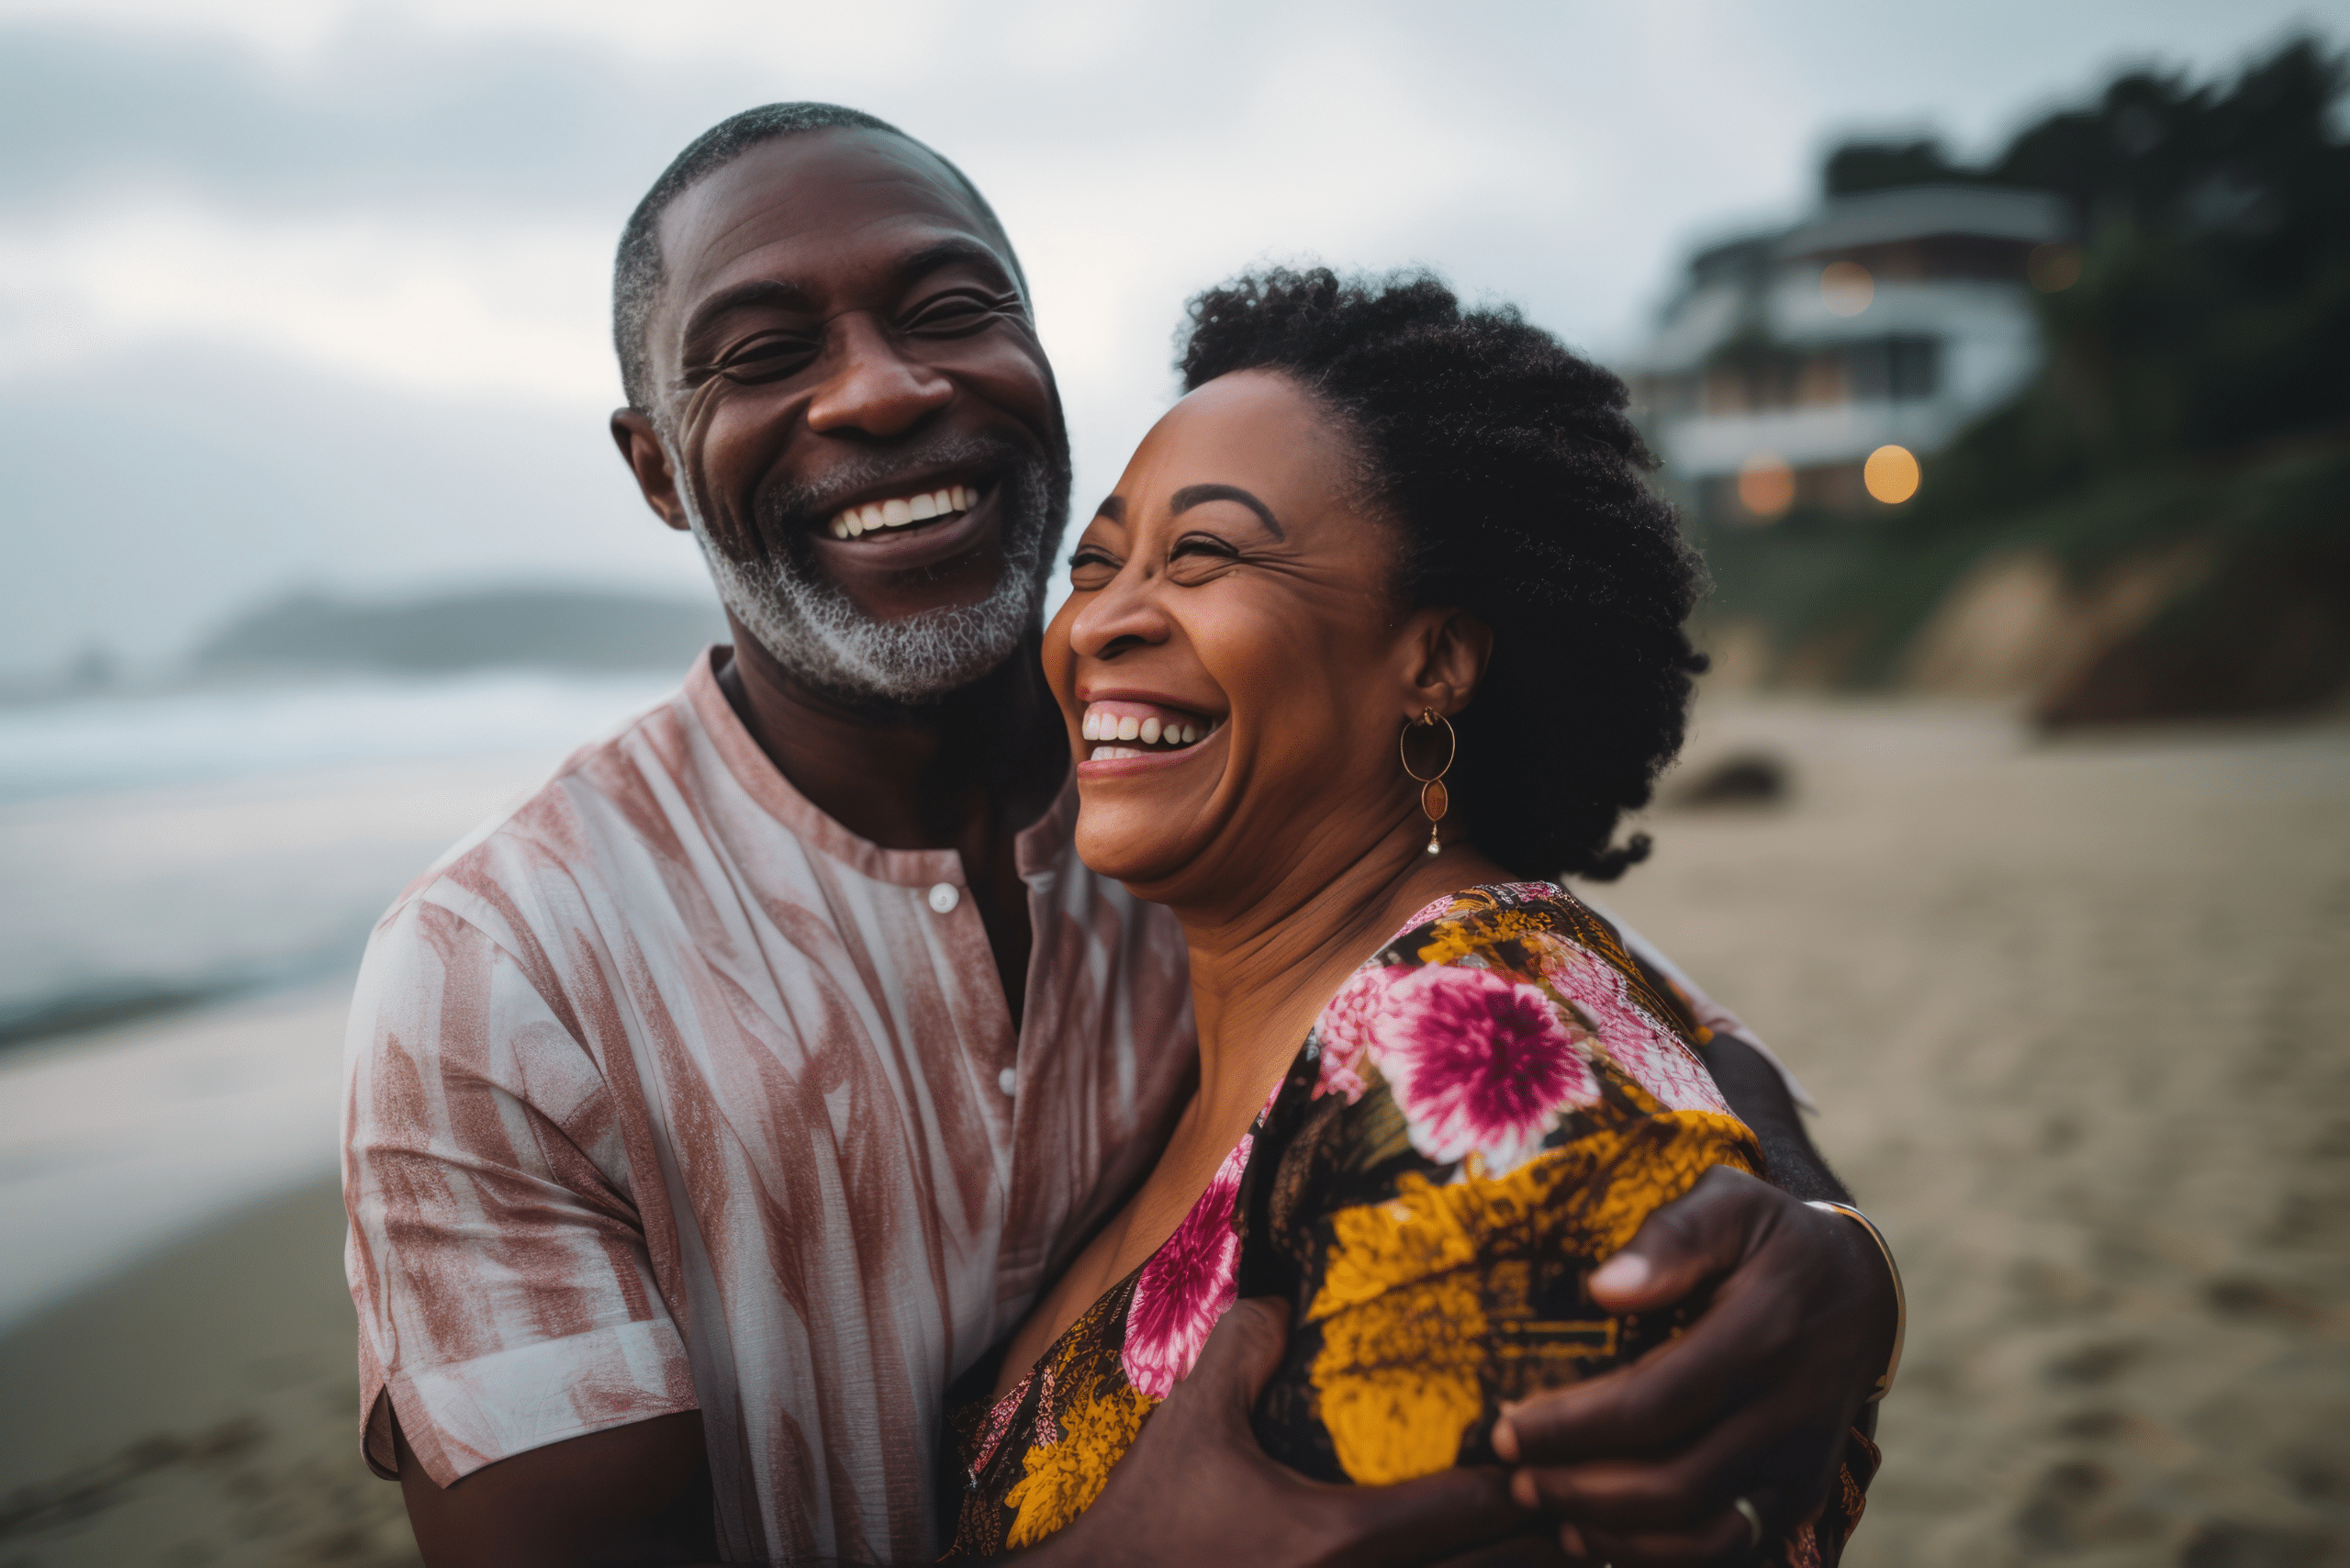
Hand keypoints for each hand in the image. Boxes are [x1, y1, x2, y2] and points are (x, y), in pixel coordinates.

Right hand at [1026, 1298, 1562, 1567]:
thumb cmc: (1147, 1529)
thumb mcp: (1190, 1426)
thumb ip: (1244, 1349)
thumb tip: (1283, 1292)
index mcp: (1345, 1542)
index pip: (1481, 1508)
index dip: (1531, 1478)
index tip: (1548, 1444)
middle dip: (1552, 1529)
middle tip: (1576, 1483)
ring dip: (1516, 1562)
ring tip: (1550, 1527)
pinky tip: (1470, 1558)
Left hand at [1489, 1167, 1894, 1565]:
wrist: (1863, 1290)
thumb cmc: (1773, 1239)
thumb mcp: (1730, 1203)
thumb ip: (1672, 1237)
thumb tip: (1603, 1289)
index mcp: (1762, 1333)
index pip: (1655, 1402)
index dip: (1574, 1426)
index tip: (1508, 1428)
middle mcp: (1788, 1410)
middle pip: (1676, 1481)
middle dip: (1582, 1489)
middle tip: (1515, 1479)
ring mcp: (1800, 1461)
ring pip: (1706, 1531)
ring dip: (1619, 1535)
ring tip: (1550, 1515)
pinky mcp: (1801, 1492)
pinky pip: (1734, 1547)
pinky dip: (1665, 1554)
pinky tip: (1604, 1537)